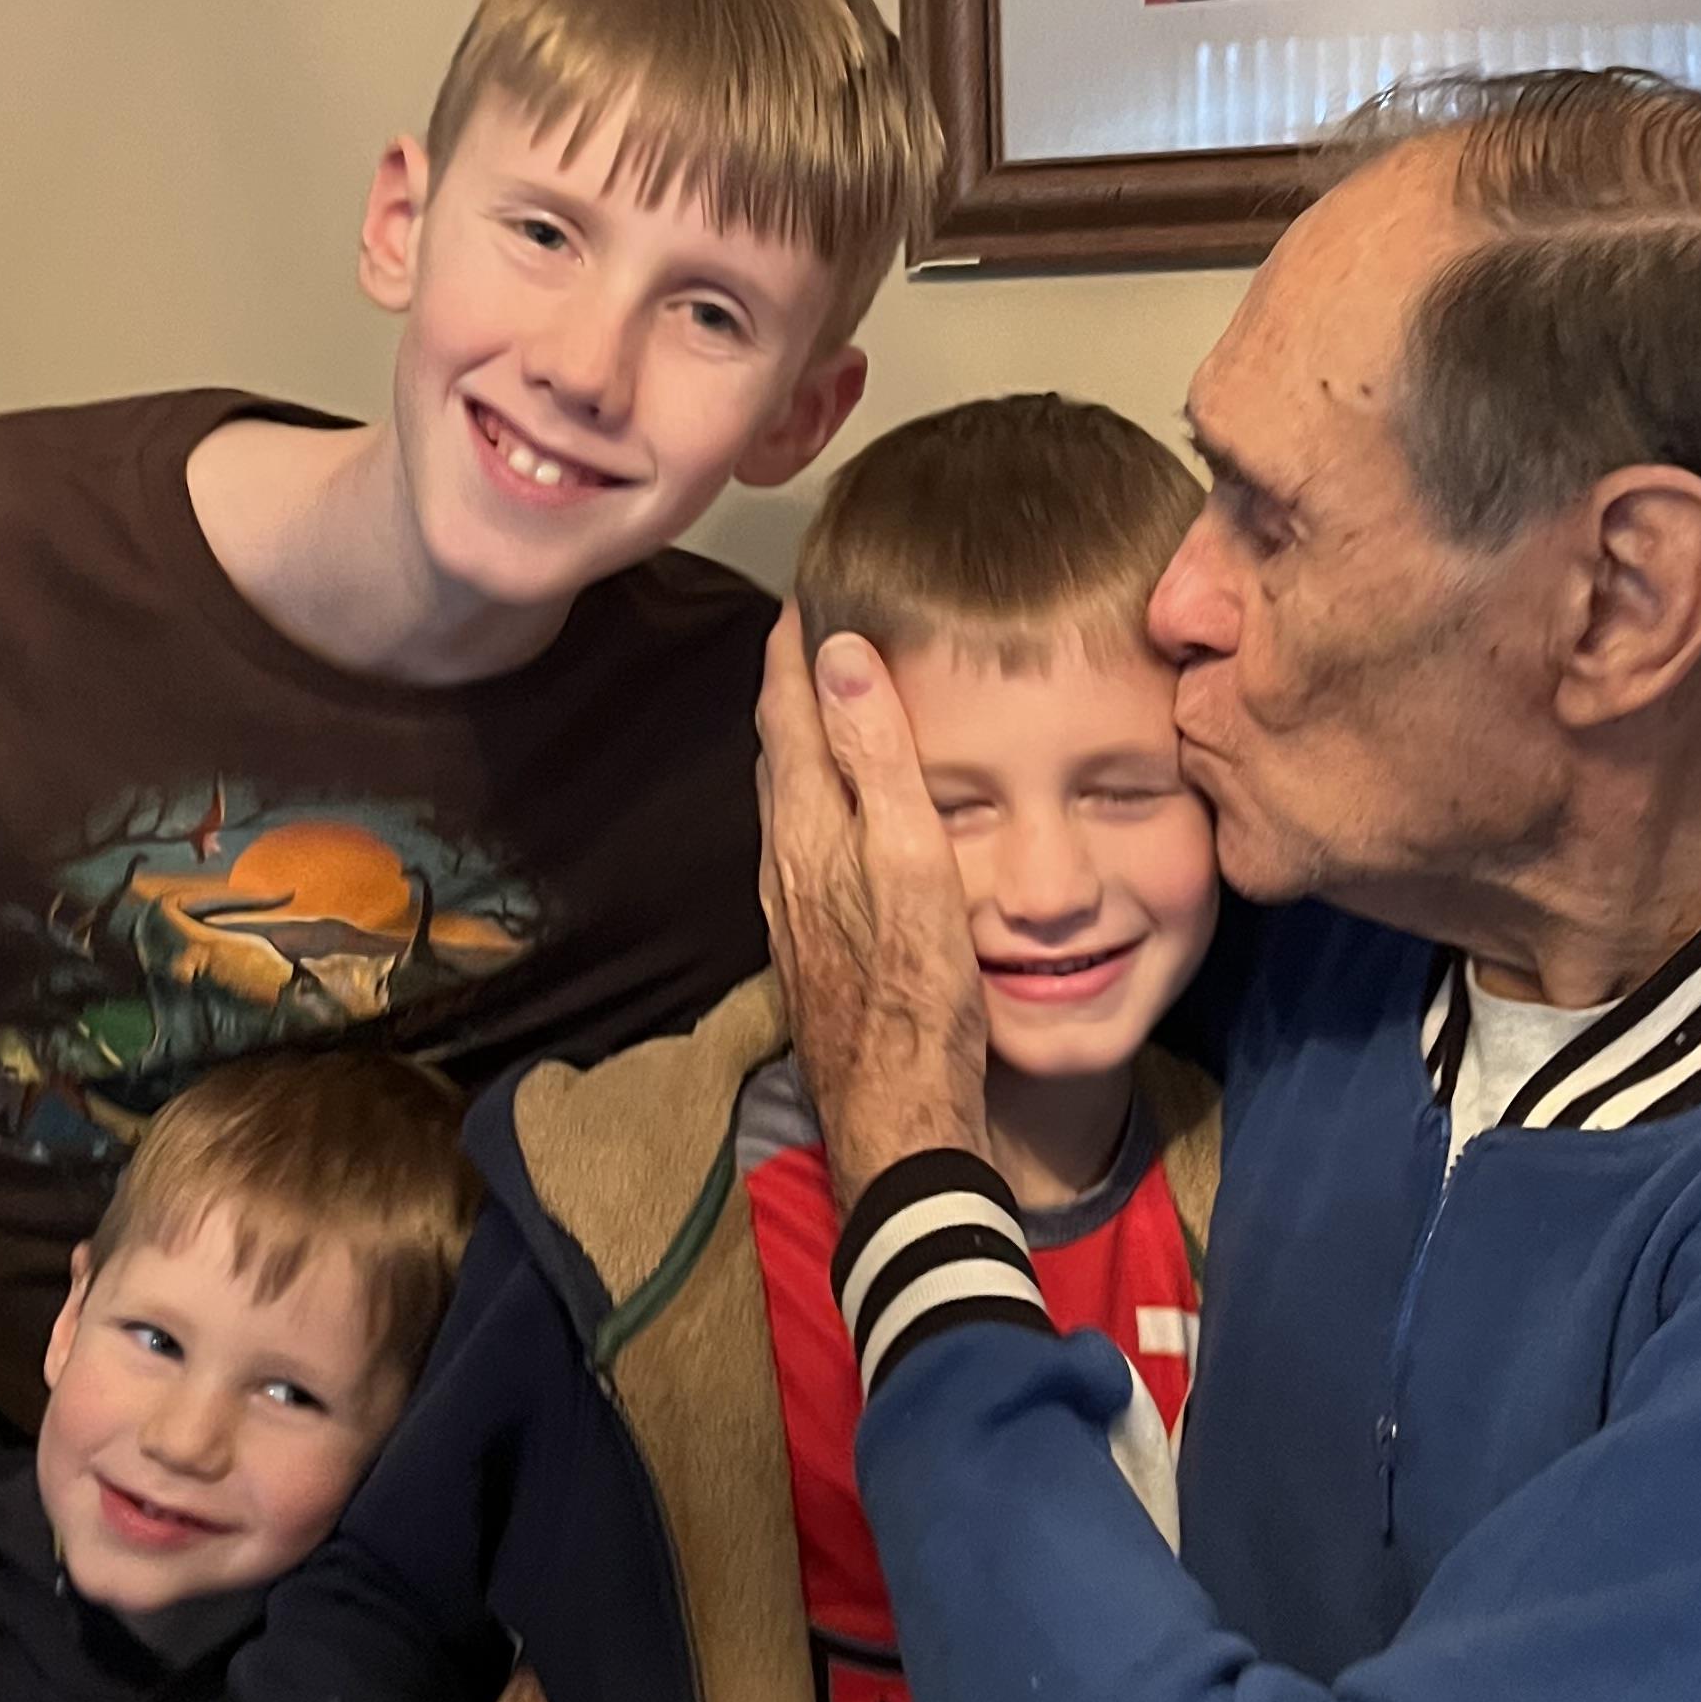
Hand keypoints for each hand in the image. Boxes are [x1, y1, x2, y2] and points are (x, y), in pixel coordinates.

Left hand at [757, 604, 989, 1203]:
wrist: (898, 1111)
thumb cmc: (920, 990)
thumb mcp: (912, 859)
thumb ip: (877, 757)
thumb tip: (837, 655)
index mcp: (810, 826)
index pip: (787, 710)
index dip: (792, 647)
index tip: (803, 590)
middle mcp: (786, 861)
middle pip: (780, 751)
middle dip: (793, 687)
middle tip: (815, 633)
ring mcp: (794, 906)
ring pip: (788, 801)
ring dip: (804, 745)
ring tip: (827, 708)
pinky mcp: (812, 942)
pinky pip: (805, 844)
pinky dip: (819, 802)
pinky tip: (842, 821)